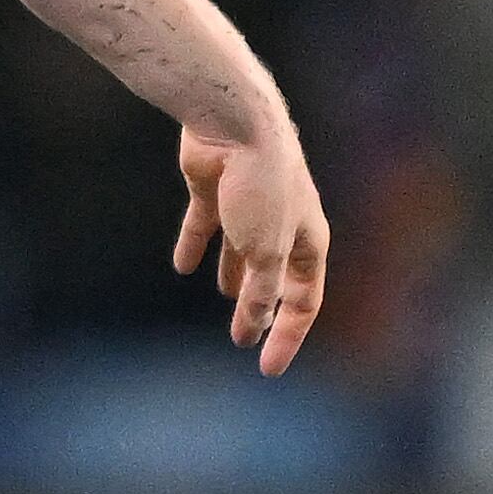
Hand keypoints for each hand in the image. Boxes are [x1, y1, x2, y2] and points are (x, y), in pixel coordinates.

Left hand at [174, 119, 328, 374]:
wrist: (234, 124)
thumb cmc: (262, 186)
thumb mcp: (266, 250)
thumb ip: (262, 290)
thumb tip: (255, 324)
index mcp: (309, 239)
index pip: (304, 299)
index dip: (288, 336)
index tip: (267, 369)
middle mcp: (284, 223)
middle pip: (275, 275)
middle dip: (261, 309)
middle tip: (242, 339)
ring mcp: (248, 204)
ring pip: (243, 250)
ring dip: (235, 275)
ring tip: (225, 296)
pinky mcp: (214, 188)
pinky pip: (205, 224)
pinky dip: (196, 245)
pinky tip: (183, 266)